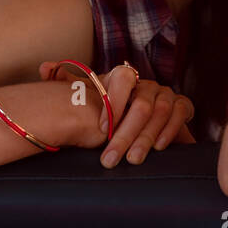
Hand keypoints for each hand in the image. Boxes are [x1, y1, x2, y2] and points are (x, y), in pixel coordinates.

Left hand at [38, 62, 194, 162]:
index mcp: (126, 78)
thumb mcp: (91, 99)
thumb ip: (70, 83)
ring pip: (159, 112)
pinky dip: (169, 132)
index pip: (123, 78)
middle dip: (125, 135)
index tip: (101, 129)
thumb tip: (44, 67)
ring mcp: (167, 94)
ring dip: (145, 138)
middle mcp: (148, 84)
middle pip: (140, 105)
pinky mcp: (183, 106)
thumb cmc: (113, 113)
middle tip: (110, 159)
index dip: (114, 102)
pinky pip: (180, 115)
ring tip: (132, 159)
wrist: (146, 124)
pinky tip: (158, 148)